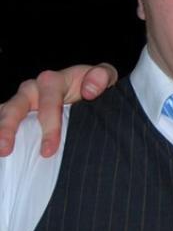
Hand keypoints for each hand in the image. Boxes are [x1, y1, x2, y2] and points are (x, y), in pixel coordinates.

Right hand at [0, 63, 117, 157]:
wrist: (88, 91)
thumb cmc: (94, 85)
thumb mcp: (104, 76)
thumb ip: (102, 76)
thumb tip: (89, 90)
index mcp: (53, 81)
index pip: (48, 102)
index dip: (49, 126)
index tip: (49, 149)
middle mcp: (33, 90)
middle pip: (16, 107)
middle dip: (8, 127)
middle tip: (5, 149)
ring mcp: (21, 103)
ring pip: (5, 114)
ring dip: (0, 132)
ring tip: (0, 151)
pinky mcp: (16, 116)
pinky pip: (3, 123)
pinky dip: (2, 135)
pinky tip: (3, 153)